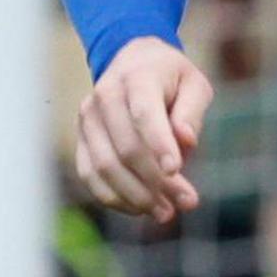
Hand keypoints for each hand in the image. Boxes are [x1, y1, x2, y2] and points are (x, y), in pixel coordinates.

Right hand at [74, 36, 208, 223]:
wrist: (133, 63)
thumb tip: (186, 141)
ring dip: (135, 196)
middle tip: (188, 203)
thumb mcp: (194, 84)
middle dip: (157, 181)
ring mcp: (88, 119)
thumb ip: (192, 111)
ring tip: (166, 213)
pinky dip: (114, 197)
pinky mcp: (82, 140)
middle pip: (126, 147)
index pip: (144, 114)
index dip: (159, 144)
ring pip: (105, 166)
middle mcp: (105, 97)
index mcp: (136, 78)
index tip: (177, 171)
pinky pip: (90, 175)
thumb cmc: (171, 78)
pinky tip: (140, 209)